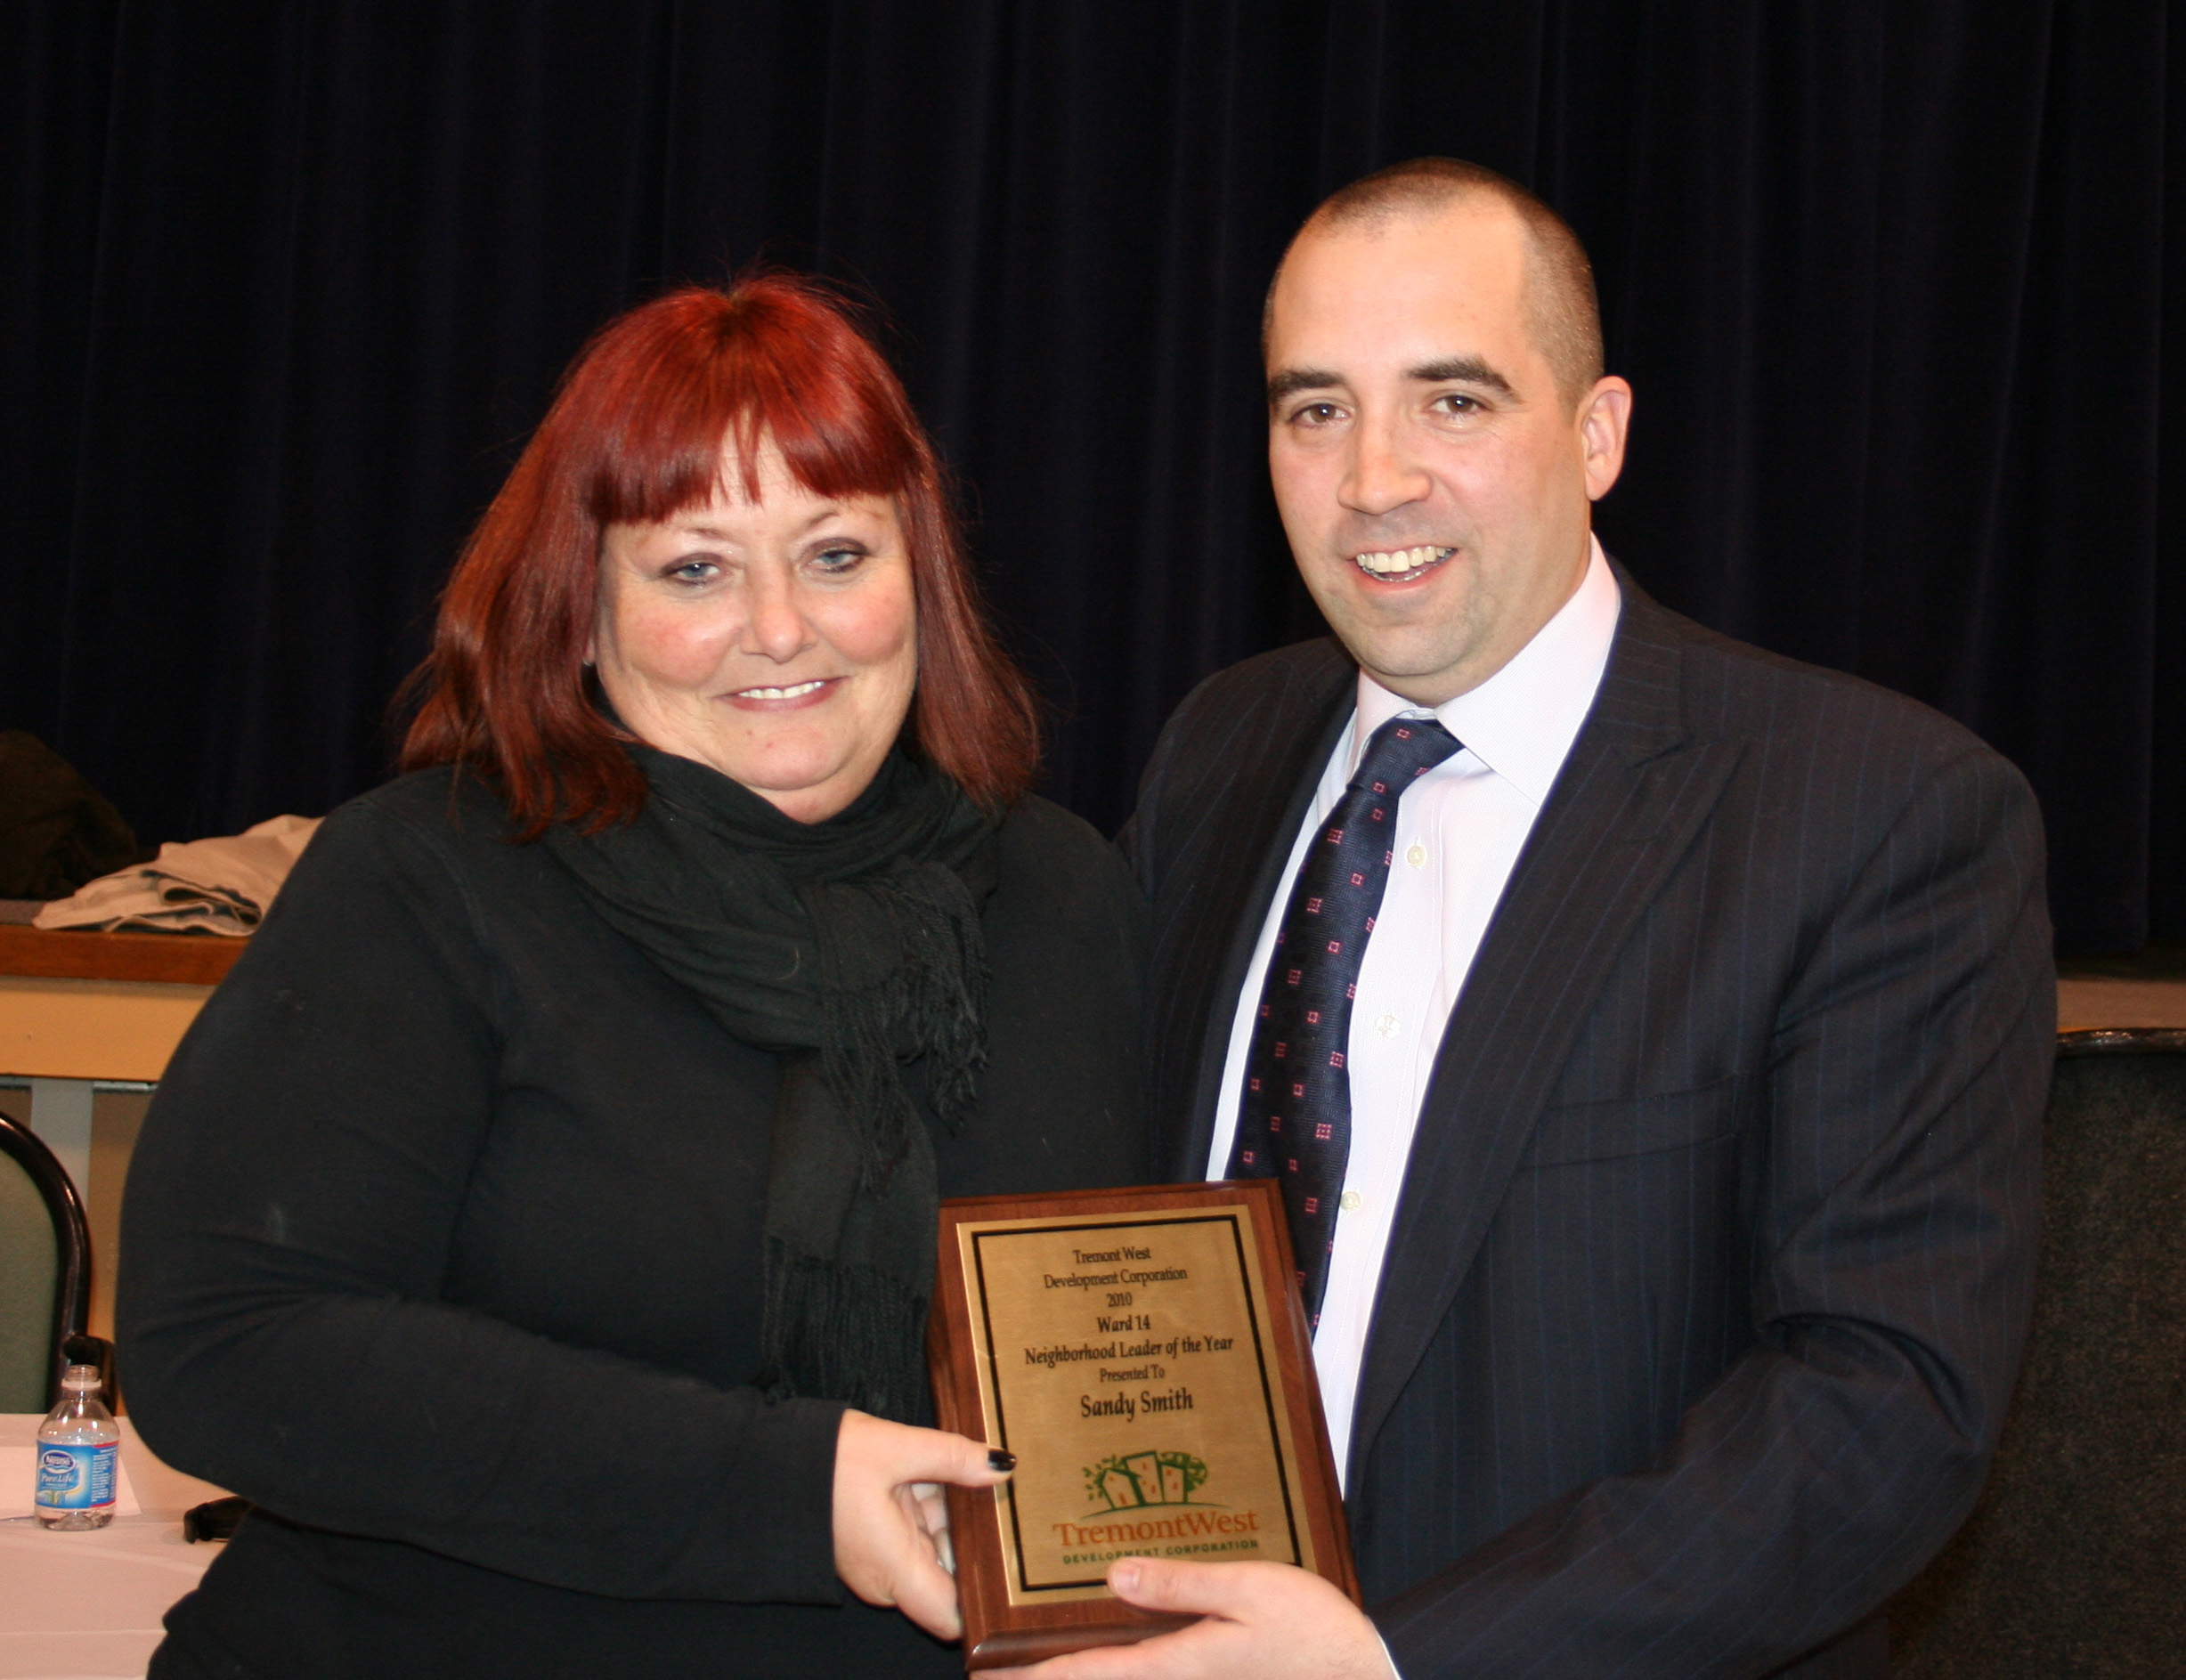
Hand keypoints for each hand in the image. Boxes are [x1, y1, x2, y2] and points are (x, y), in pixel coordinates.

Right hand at [832, 1409, 1013, 1640]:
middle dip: (973, 1535)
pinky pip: (913, 1531)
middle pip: (951, 1571)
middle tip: (997, 1493)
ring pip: (934, 1544)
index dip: (984, 1597)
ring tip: (964, 1469)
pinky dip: (927, 1504)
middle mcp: (888, 1577)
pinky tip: (932, 1471)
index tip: (1012, 1559)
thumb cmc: (825, 1462)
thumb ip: (953, 1458)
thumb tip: (1001, 1467)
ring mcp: (879, 1561)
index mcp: (895, 1569)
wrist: (766, 1460)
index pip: (952, 1615)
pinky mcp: (872, 1542)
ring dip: (950, 1512)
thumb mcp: (896, 1448)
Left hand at [992, 1558, 1393, 1679]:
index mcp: (1175, 1663)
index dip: (1031, 1674)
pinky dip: (1118, 1664)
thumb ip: (1180, 1585)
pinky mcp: (1212, 1678)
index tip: (985, 1672)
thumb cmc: (1315, 1635)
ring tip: (1038, 1659)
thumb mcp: (1249, 1591)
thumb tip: (1114, 1577)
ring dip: (1081, 1670)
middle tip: (994, 1669)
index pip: (1086, 1672)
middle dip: (1044, 1677)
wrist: (1367, 1675)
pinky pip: (1151, 1675)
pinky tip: (1115, 1644)